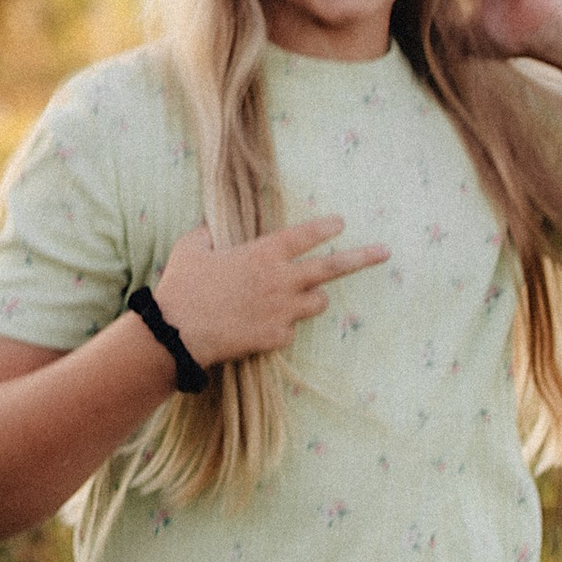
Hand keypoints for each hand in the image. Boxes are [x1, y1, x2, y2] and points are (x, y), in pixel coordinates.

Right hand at [152, 217, 387, 368]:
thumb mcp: (190, 248)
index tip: (341, 223)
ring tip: (297, 297)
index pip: (304, 235)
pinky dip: (281, 326)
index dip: (325, 227)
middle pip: (332, 268)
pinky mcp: (277, 338)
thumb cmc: (181, 287)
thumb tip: (211, 227)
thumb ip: (207, 234)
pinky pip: (290, 329)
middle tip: (385, 251)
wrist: (177, 334)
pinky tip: (259, 326)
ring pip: (319, 302)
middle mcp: (281, 280)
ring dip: (314, 297)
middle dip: (362, 257)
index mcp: (263, 254)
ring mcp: (283, 311)